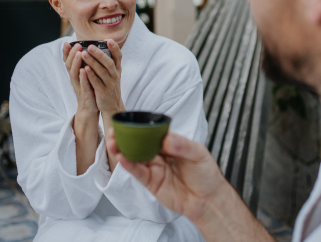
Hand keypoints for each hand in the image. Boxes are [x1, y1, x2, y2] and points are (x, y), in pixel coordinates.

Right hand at [62, 42, 97, 117]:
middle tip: (76, 44)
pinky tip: (84, 70)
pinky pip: (83, 85)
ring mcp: (79, 87)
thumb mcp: (84, 77)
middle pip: (69, 66)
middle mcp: (75, 79)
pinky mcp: (85, 94)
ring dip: (76, 63)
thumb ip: (83, 65)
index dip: (66, 53)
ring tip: (79, 54)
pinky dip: (83, 77)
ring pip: (75, 74)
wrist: (90, 109)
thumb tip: (83, 51)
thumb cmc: (88, 90)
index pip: (68, 62)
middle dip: (72, 54)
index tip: (67, 42)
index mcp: (75, 74)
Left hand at [81, 40, 124, 116]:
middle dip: (99, 54)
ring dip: (92, 62)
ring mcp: (110, 84)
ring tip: (83, 54)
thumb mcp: (113, 74)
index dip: (114, 48)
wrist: (112, 106)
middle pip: (109, 63)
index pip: (118, 57)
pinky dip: (91, 75)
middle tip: (90, 46)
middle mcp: (115, 75)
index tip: (108, 40)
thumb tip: (100, 47)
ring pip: (102, 71)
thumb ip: (108, 62)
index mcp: (117, 69)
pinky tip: (84, 69)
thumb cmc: (109, 86)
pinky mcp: (103, 92)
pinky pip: (97, 82)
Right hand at [106, 130, 226, 223]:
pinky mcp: (151, 182)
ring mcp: (154, 168)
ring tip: (113, 143)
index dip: (140, 126)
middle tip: (115, 131)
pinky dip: (129, 165)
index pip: (152, 131)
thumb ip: (183, 146)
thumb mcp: (198, 154)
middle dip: (126, 137)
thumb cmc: (205, 174)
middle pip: (139, 143)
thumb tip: (166, 139)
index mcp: (171, 142)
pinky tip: (122, 158)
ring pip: (135, 157)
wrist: (207, 200)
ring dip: (123, 150)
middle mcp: (160, 154)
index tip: (128, 121)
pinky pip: (138, 172)